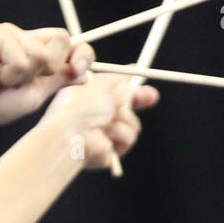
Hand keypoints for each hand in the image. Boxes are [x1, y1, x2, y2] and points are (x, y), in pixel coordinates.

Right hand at [0, 23, 93, 128]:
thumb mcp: (33, 96)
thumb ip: (57, 81)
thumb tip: (85, 75)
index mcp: (36, 53)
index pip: (70, 44)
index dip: (81, 54)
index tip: (79, 69)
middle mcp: (26, 39)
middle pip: (61, 40)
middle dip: (49, 68)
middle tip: (21, 82)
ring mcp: (11, 33)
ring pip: (41, 53)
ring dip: (23, 77)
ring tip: (1, 80)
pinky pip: (21, 57)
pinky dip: (9, 74)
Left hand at [40, 73, 159, 169]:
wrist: (71, 136)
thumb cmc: (80, 108)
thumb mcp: (101, 88)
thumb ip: (118, 87)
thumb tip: (128, 89)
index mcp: (86, 96)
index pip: (111, 87)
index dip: (126, 81)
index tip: (139, 71)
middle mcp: (95, 116)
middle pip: (125, 106)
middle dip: (140, 100)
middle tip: (152, 96)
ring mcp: (103, 134)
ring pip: (132, 123)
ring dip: (125, 118)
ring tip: (108, 120)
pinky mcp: (110, 150)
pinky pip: (128, 138)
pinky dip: (121, 134)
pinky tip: (107, 135)